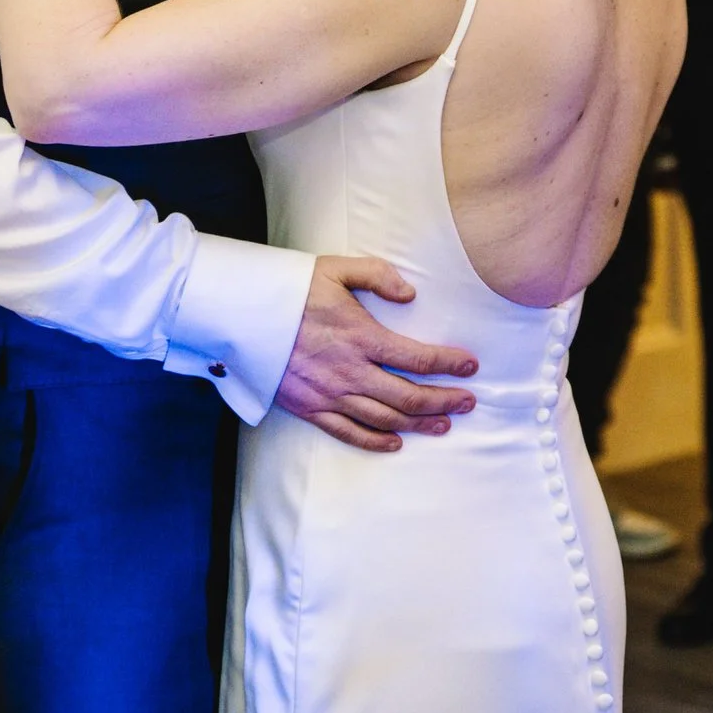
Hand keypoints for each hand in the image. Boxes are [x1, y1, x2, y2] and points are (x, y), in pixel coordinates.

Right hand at [275, 256, 478, 452]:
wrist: (242, 315)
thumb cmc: (290, 289)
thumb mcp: (336, 269)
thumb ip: (377, 275)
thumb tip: (410, 294)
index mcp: (360, 336)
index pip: (416, 358)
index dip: (448, 364)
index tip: (470, 366)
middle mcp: (349, 371)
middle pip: (407, 396)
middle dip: (443, 401)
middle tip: (468, 402)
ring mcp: (329, 394)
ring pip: (384, 418)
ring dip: (417, 424)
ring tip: (443, 424)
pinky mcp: (309, 408)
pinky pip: (348, 432)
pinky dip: (374, 441)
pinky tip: (395, 443)